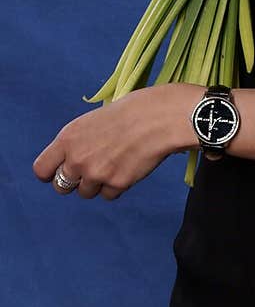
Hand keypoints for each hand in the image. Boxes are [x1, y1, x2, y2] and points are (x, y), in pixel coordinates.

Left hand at [32, 84, 195, 200]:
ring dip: (98, 184)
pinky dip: (118, 186)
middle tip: (92, 170)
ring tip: (116, 163)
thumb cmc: (132, 111)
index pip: (41, 169)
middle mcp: (77, 159)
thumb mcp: (94, 120)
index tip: (60, 172)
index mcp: (68, 138)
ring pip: (87, 193)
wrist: (161, 117)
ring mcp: (96, 174)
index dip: (50, 173)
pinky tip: (129, 167)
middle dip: (75, 182)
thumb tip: (73, 158)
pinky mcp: (117, 184)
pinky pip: (109, 195)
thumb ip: (78, 141)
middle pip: (62, 187)